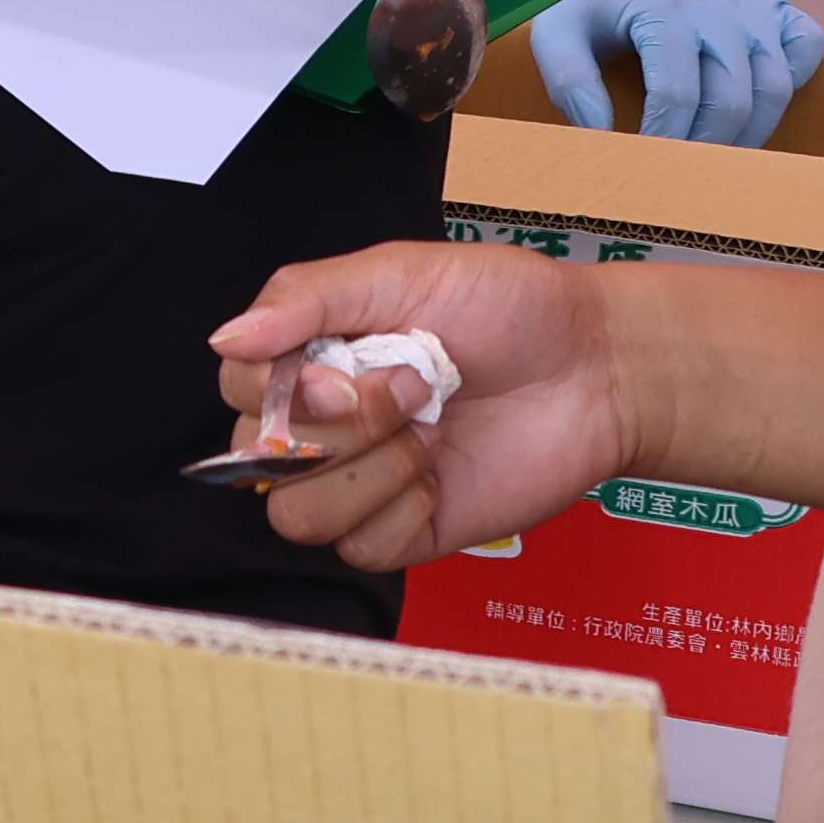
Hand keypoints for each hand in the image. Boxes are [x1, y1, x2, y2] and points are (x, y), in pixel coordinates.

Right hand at [204, 240, 632, 575]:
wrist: (598, 365)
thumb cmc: (510, 306)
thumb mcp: (401, 272)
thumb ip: (305, 298)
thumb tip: (225, 339)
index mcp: (313, 359)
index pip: (238, 389)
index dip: (278, 392)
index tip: (343, 370)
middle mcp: (328, 425)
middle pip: (258, 460)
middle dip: (339, 426)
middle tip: (413, 388)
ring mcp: (365, 482)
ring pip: (298, 516)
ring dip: (368, 473)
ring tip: (428, 433)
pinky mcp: (406, 530)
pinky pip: (361, 549)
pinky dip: (402, 511)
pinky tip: (443, 474)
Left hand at [526, 0, 823, 150]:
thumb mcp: (557, 32)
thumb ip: (570, 83)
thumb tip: (600, 139)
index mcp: (663, 8)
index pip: (676, 94)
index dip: (664, 142)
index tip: (646, 171)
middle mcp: (719, 6)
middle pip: (732, 99)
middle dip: (707, 149)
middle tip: (682, 178)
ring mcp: (754, 6)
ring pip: (775, 86)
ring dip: (750, 134)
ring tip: (715, 161)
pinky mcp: (775, 7)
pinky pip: (806, 49)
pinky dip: (794, 82)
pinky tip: (756, 106)